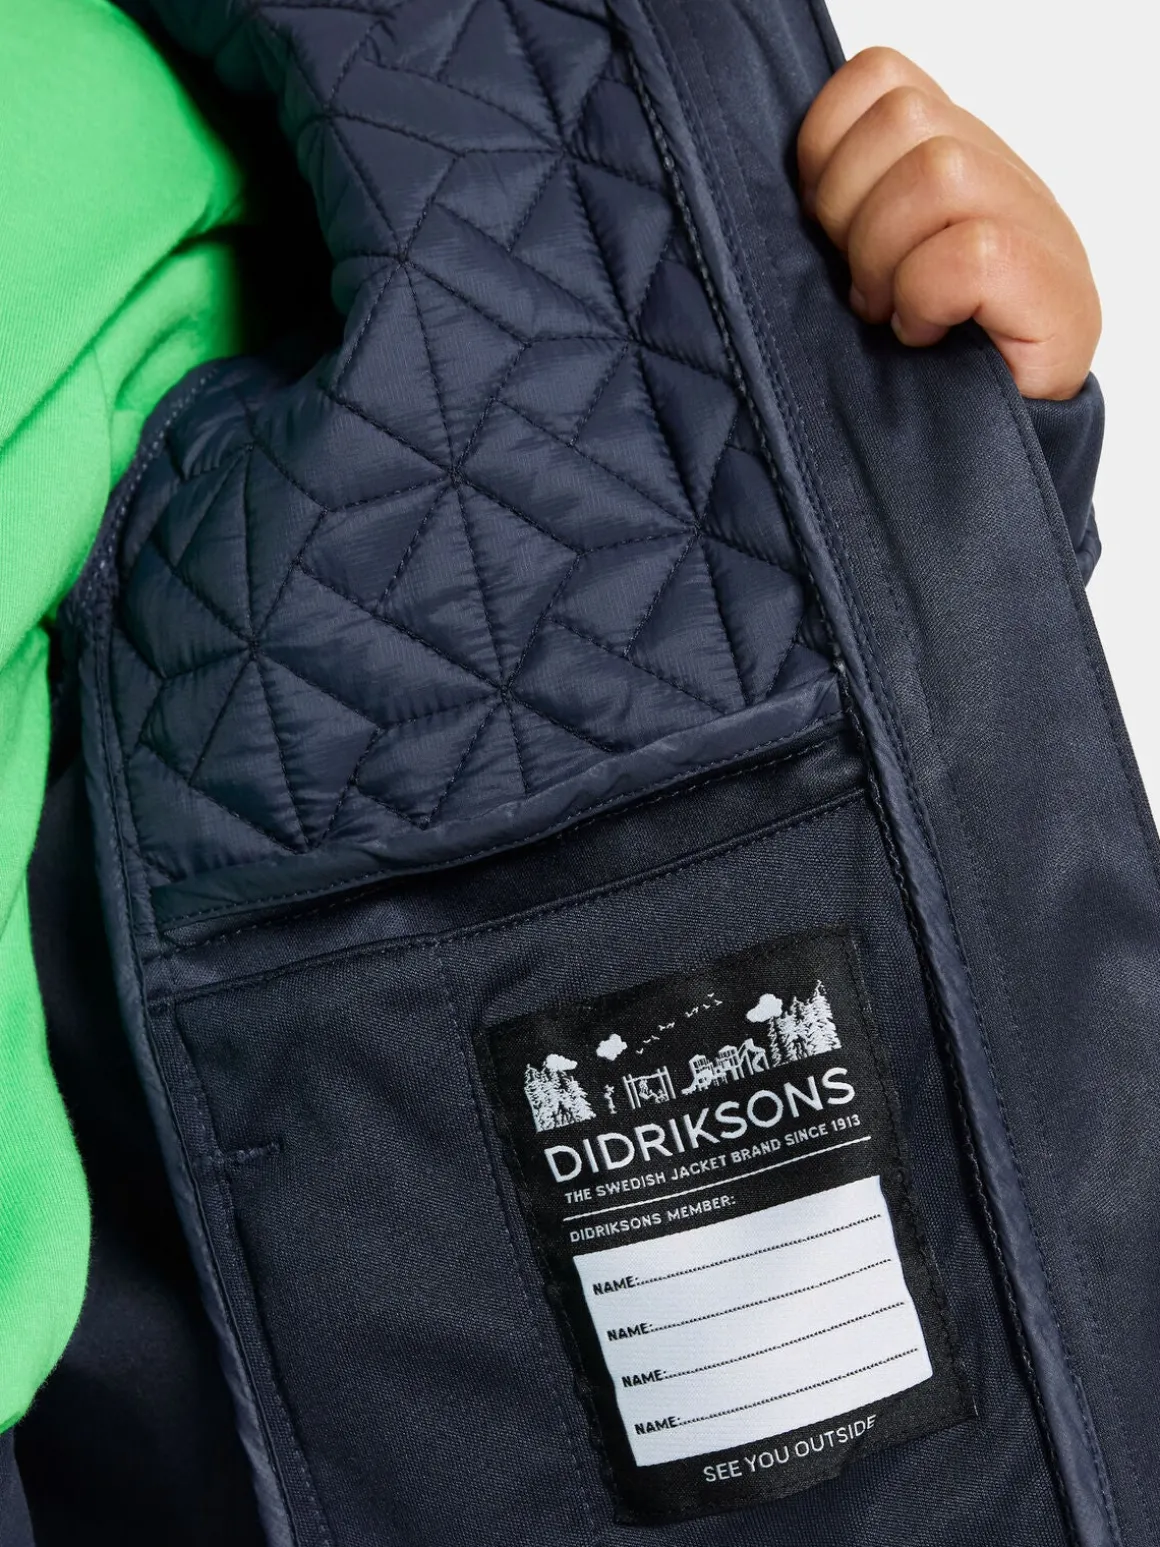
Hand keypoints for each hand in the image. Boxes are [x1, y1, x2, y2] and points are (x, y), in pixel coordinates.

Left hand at [797, 48, 1099, 399]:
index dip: (828, 149)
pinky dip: (929, 295)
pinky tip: (923, 334)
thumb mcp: (858, 276)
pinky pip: (973, 252)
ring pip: (939, 171)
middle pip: (904, 118)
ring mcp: (1038, 234)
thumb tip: (776, 192)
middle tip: (859, 288)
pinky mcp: (1056, 297)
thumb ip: (842, 214)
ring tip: (889, 314)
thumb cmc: (907, 377)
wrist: (983, 466)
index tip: (823, 232)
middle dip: (851, 210)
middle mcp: (1002, 181)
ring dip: (887, 254)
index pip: (880, 80)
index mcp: (954, 160)